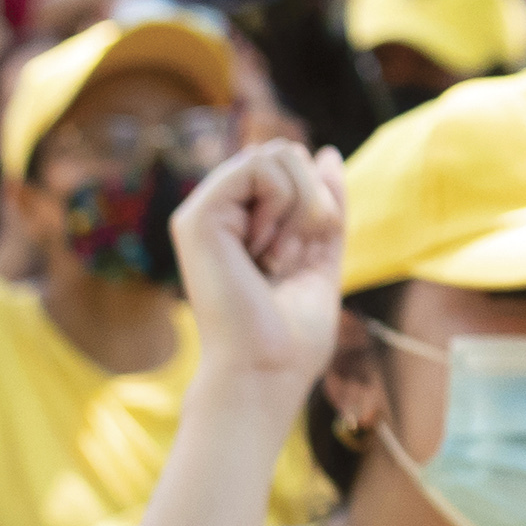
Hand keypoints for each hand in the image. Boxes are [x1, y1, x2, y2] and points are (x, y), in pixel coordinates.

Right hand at [167, 141, 346, 399]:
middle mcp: (217, 214)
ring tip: (274, 258)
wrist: (265, 372)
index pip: (292, 169)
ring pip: (276, 154)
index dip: (318, 204)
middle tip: (290, 258)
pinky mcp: (197, 216)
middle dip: (312, 201)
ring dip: (300, 207)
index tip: (301, 259)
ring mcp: (202, 213)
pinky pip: (261, 166)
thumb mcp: (321, 257)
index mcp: (241, 225)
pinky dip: (283, 204)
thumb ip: (325, 206)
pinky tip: (262, 251)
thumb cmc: (291, 336)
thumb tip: (328, 153)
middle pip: (285, 153)